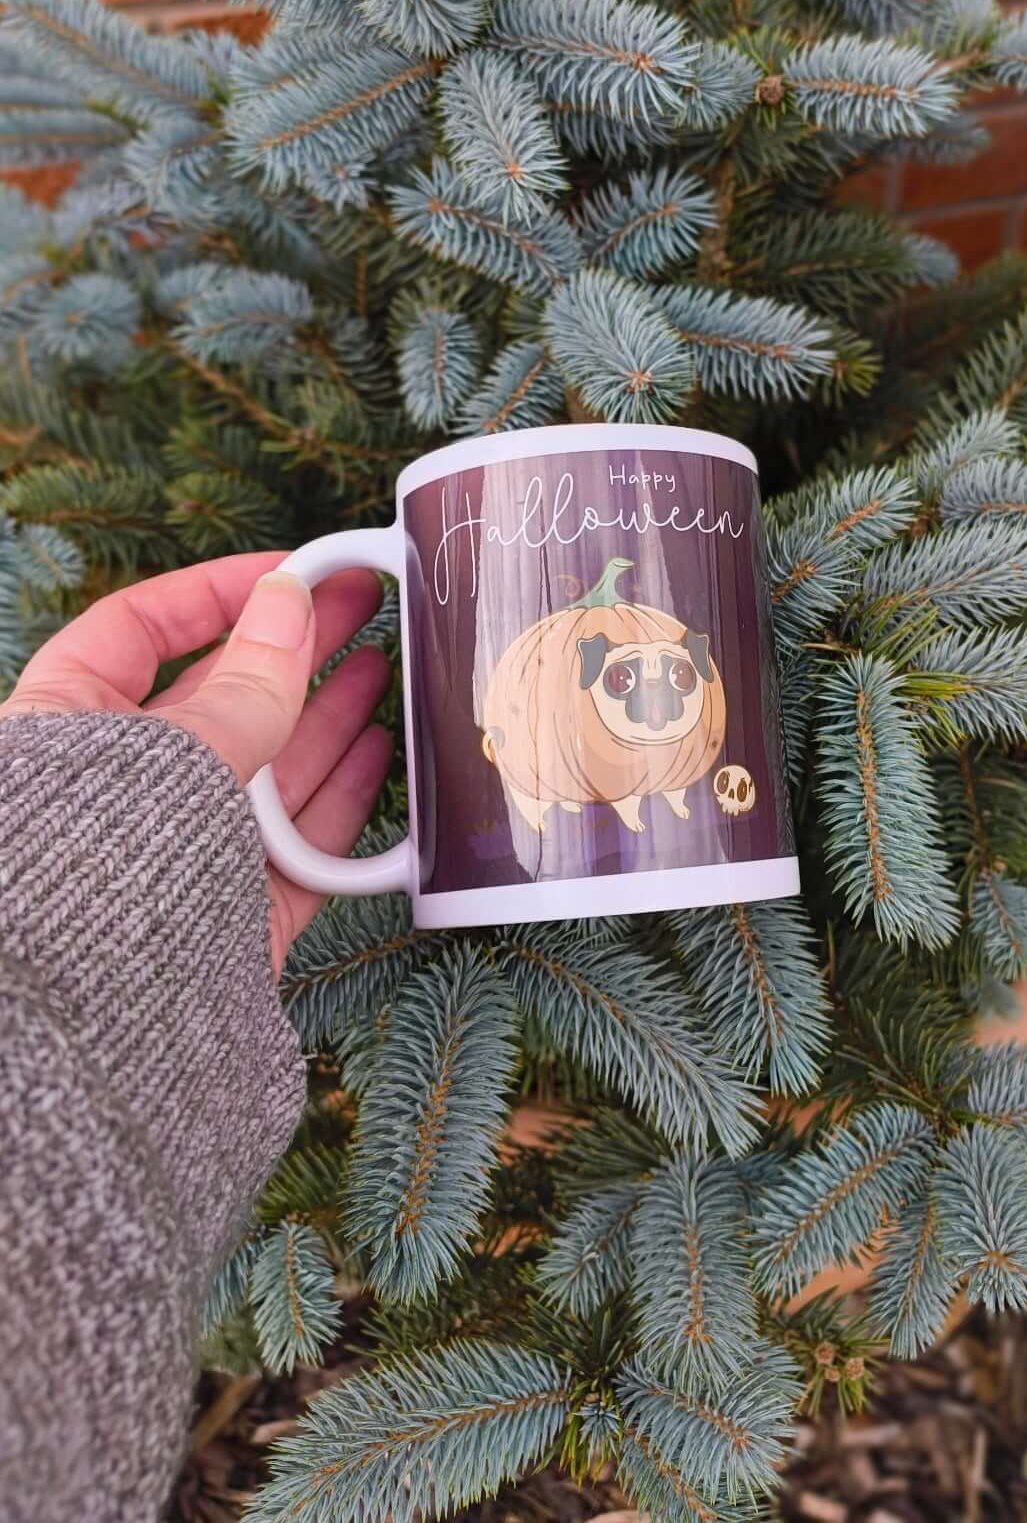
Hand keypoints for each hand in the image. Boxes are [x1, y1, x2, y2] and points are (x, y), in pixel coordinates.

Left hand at [0, 552, 391, 974]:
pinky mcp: (230, 916)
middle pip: (219, 699)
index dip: (214, 593)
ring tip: (385, 667)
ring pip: (267, 769)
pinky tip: (381, 752)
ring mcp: (178, 853)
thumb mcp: (174, 754)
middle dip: (294, 649)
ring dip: (328, 713)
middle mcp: (119, 792)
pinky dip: (342, 796)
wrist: (85, 1034)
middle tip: (366, 603)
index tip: (290, 572)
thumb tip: (288, 599)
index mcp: (62, 731)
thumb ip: (247, 683)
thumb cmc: (93, 870)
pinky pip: (297, 845)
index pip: (136, 632)